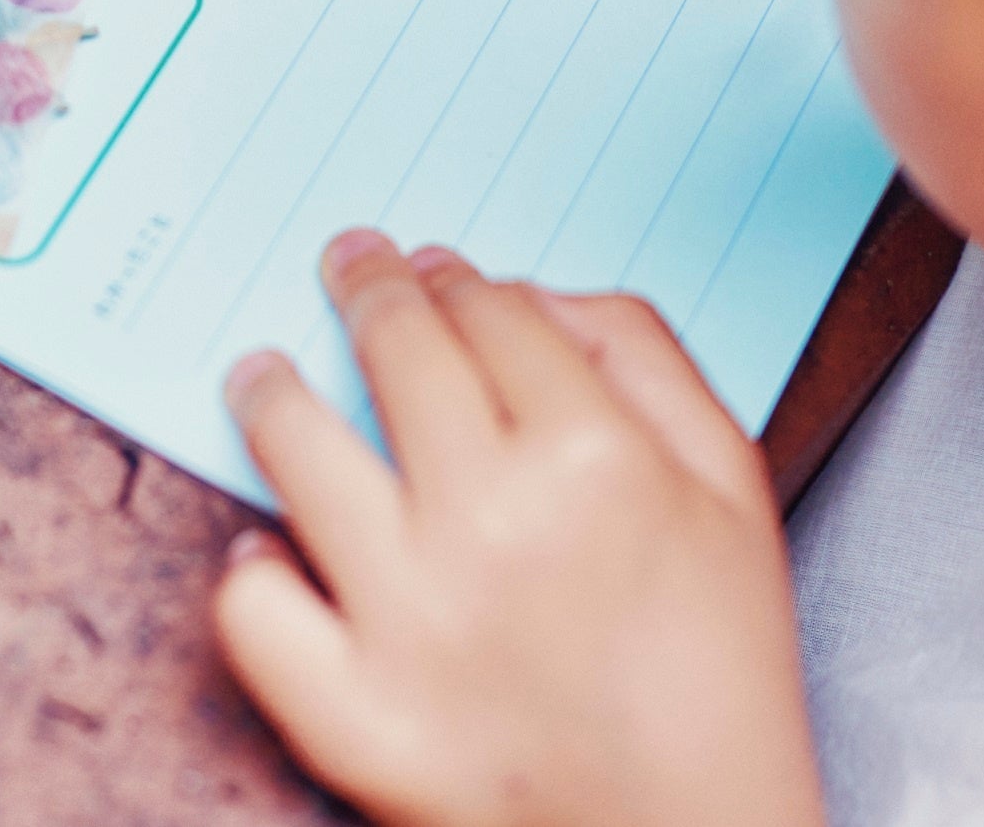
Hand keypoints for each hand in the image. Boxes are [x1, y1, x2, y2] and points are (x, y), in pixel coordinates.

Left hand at [216, 233, 823, 826]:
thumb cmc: (720, 670)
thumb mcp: (732, 486)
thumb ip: (647, 359)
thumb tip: (532, 291)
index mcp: (596, 459)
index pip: (491, 312)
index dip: (451, 276)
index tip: (428, 267)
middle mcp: (492, 525)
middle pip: (395, 350)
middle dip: (365, 288)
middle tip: (346, 267)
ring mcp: (408, 621)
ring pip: (295, 447)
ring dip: (272, 388)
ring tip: (260, 372)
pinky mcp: (353, 715)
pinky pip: (255, 609)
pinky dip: (251, 571)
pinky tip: (267, 547)